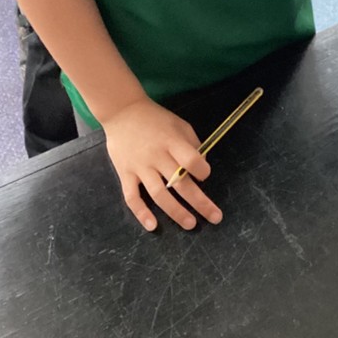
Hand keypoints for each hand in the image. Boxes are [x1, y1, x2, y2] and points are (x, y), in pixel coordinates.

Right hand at [102, 98, 222, 232]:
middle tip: (215, 217)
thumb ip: (192, 144)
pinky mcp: (125, 174)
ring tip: (190, 224)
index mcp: (171, 141)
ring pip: (158, 194)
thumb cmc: (155, 119)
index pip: (190, 160)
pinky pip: (132, 197)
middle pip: (179, 183)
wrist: (122, 111)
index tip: (205, 176)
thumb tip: (202, 167)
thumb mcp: (179, 124)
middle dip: (199, 202)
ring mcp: (139, 167)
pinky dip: (141, 213)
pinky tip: (153, 226)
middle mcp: (156, 156)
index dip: (202, 170)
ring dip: (175, 212)